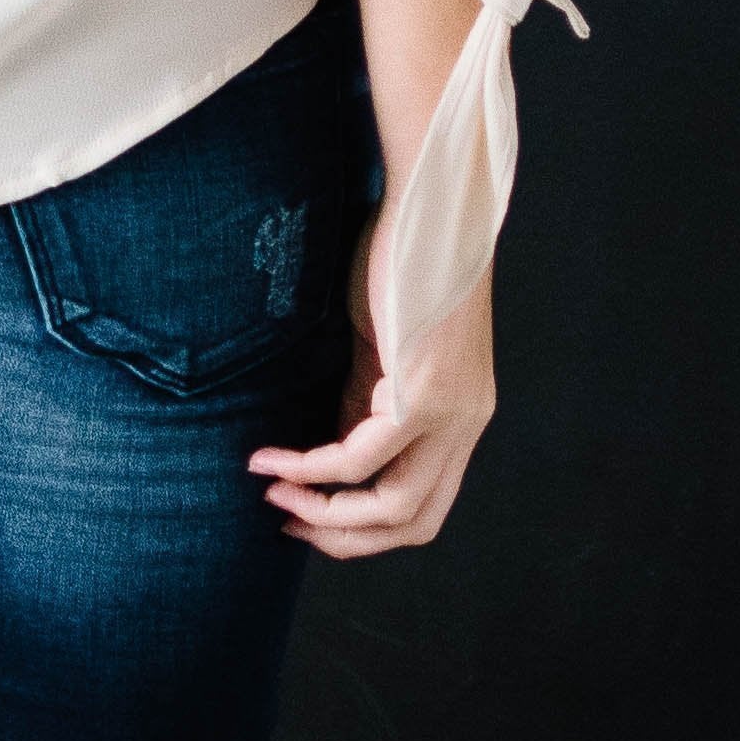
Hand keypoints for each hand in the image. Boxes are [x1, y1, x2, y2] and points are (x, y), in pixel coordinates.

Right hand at [248, 201, 495, 555]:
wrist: (429, 204)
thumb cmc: (402, 257)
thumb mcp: (383, 344)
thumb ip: (366, 396)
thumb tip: (331, 445)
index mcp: (464, 416)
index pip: (424, 505)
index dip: (366, 526)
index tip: (308, 513)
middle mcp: (467, 426)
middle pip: (414, 523)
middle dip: (345, 537)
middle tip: (287, 523)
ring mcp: (451, 415)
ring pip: (393, 507)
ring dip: (325, 513)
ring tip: (273, 497)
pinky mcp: (424, 395)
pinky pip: (361, 457)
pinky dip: (311, 468)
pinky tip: (272, 461)